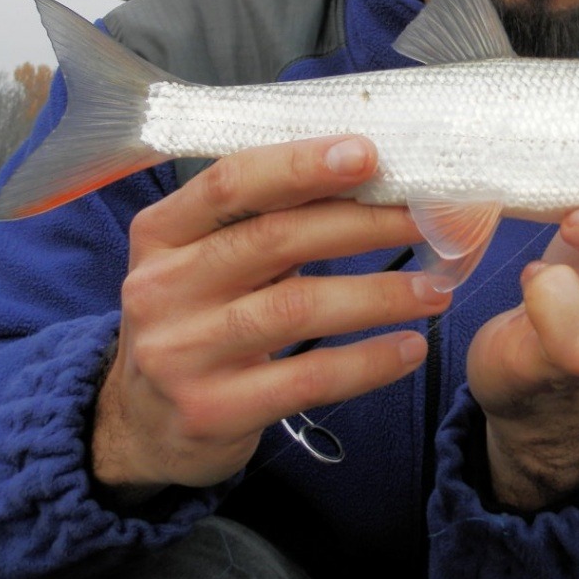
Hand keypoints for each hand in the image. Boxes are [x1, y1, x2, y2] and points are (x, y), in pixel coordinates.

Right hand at [90, 135, 449, 496]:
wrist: (142, 426)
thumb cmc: (197, 321)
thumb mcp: (206, 261)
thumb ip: (265, 221)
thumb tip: (368, 175)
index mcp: (162, 233)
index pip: (230, 183)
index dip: (299, 164)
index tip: (368, 153)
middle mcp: (163, 287)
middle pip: (273, 240)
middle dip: (361, 224)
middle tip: (427, 219)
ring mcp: (182, 353)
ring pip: (295, 309)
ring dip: (378, 294)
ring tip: (436, 289)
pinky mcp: (212, 411)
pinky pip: (306, 379)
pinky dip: (366, 362)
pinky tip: (409, 348)